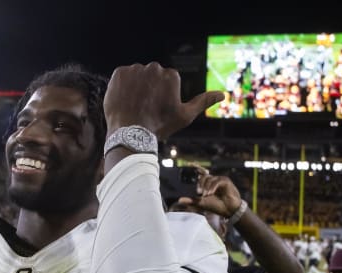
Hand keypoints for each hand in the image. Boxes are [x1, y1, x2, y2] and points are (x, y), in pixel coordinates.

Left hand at [103, 62, 223, 140]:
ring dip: (134, 88)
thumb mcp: (184, 116)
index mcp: (171, 75)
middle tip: (143, 109)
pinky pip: (121, 77)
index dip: (159, 98)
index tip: (155, 111)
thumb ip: (203, 101)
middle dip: (147, 90)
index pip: (164, 83)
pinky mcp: (119, 73)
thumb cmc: (159, 127)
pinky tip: (123, 101)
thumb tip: (223, 95)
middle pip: (150, 77)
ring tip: (132, 106)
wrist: (130, 134)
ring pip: (136, 77)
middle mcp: (154, 67)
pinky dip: (121, 87)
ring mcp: (135, 69)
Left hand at [178, 168, 241, 217]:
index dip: (196, 168)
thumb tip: (179, 200)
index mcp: (207, 184)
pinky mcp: (225, 181)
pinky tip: (210, 193)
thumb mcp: (201, 203)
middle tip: (198, 193)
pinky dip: (212, 187)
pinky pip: (216, 181)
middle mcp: (213, 180)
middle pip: (204, 176)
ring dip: (206, 187)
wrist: (229, 210)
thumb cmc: (216, 206)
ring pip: (209, 179)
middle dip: (199, 184)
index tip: (189, 164)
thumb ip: (191, 200)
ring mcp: (219, 179)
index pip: (201, 174)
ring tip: (205, 196)